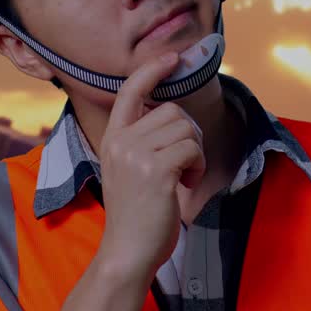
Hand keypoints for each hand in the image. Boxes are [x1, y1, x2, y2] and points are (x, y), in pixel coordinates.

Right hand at [95, 51, 206, 281]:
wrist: (127, 252)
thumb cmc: (135, 215)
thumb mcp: (128, 170)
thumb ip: (141, 141)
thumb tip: (170, 114)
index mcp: (112, 139)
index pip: (130, 92)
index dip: (152, 71)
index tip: (172, 58)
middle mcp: (121, 141)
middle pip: (172, 111)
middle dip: (188, 135)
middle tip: (183, 165)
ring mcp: (137, 155)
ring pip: (186, 129)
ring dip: (195, 152)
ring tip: (184, 177)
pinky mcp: (157, 171)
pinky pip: (193, 149)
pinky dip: (198, 166)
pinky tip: (187, 185)